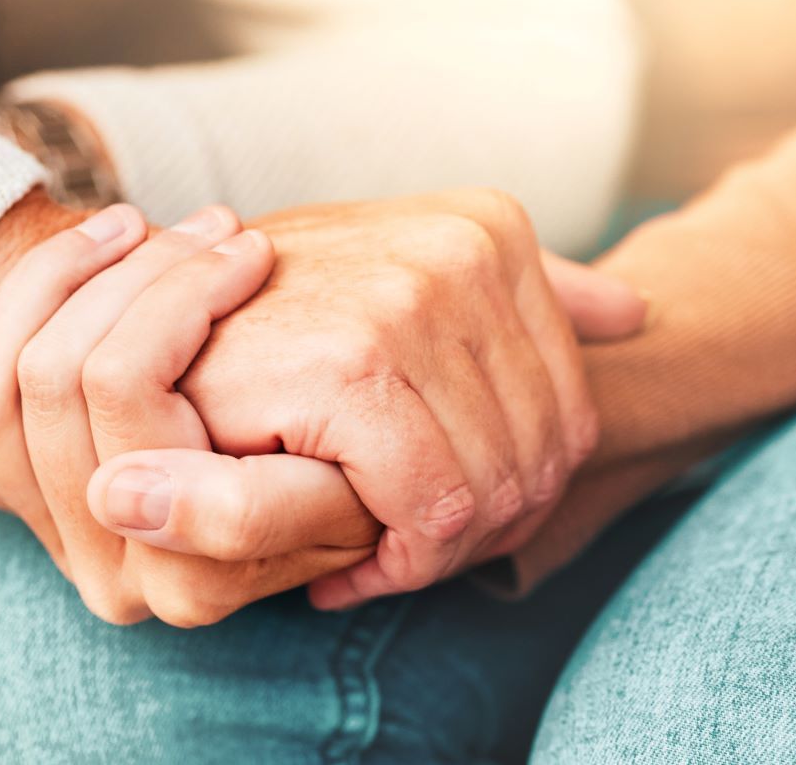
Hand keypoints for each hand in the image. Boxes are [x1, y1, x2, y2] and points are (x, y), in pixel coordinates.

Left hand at [0, 205, 377, 626]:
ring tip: (134, 228)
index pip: (123, 388)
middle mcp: (95, 561)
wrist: (343, 489)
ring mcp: (44, 531)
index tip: (248, 246)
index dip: (179, 294)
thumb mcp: (339, 501)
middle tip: (207, 225)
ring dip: (50, 284)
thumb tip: (116, 493)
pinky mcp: (6, 500)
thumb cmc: (358, 483)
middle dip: (124, 276)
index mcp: (170, 568)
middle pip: (47, 380)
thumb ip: (246, 514)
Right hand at [90, 188, 645, 609]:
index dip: (525, 496)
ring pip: (491, 490)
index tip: (458, 532)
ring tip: (378, 565)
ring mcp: (410, 296)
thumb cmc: (288, 325)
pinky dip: (397, 557)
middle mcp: (462, 251)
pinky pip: (428, 503)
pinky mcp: (351, 361)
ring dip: (438, 557)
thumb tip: (637, 315)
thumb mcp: (419, 294)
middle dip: (487, 537)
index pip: (574, 412)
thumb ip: (533, 304)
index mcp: (491, 228)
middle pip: (544, 456)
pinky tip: (349, 567)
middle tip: (415, 564)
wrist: (158, 326)